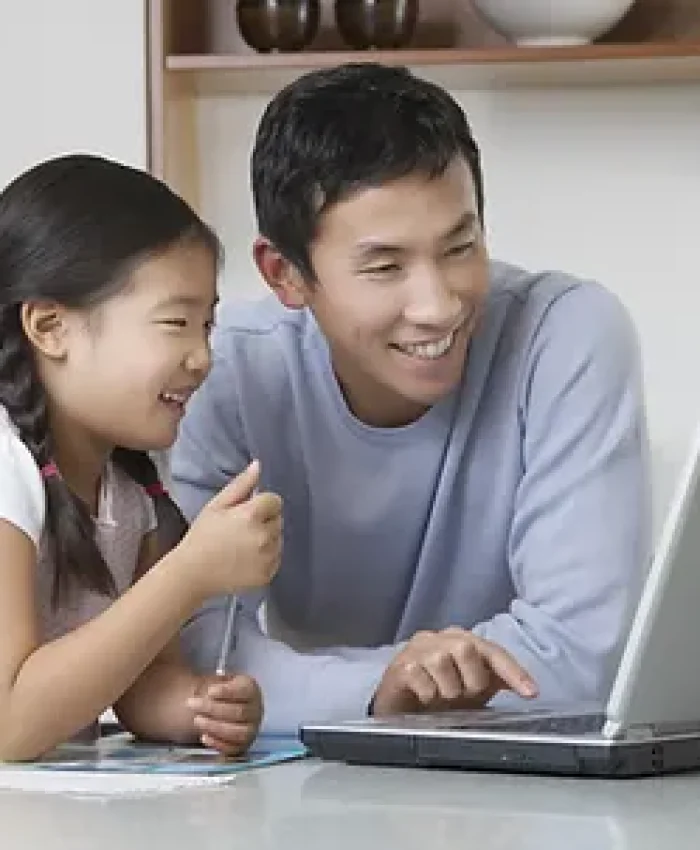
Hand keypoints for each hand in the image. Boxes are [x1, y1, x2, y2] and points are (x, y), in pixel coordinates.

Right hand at [176, 460, 282, 599]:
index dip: (261, 504)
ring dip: (267, 538)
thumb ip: (241, 485)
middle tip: (241, 529)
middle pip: (278, 519)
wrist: (193, 573)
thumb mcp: (216, 505)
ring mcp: (267, 557)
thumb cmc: (202, 536)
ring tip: (243, 545)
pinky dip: (266, 557)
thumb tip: (258, 466)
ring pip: (279, 539)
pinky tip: (246, 559)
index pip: (274, 501)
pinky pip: (276, 558)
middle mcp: (264, 537)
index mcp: (251, 516)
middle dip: (264, 520)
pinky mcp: (267, 574)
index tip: (246, 512)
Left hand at [186, 674, 262, 756]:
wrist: (226, 709)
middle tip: (191, 703)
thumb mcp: (220, 680)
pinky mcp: (243, 746)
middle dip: (213, 709)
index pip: (244, 690)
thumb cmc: (221, 693)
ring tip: (196, 720)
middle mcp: (256, 710)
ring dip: (214, 727)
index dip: (227, 691)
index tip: (209, 690)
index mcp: (251, 690)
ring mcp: (251, 730)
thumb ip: (213, 679)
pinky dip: (217, 744)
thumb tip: (195, 678)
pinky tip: (203, 737)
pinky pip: (232, 749)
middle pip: (238, 712)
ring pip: (236, 732)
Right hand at [371, 627, 537, 715]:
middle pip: (467, 648)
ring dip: (448, 690)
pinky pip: (420, 678)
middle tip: (465, 696)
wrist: (400, 706)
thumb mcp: (473, 689)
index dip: (514, 672)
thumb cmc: (439, 692)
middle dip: (472, 680)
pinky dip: (427, 694)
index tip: (531, 693)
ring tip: (441, 698)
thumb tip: (529, 688)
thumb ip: (495, 681)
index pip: (493, 651)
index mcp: (463, 641)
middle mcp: (441, 638)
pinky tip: (424, 697)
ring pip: (442, 662)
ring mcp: (418, 649)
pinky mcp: (400, 665)